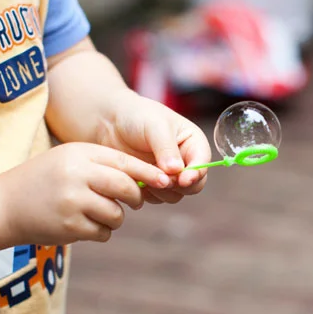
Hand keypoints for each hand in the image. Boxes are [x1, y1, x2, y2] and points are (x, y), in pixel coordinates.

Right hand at [0, 142, 170, 244]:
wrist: (3, 205)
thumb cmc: (43, 180)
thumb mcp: (70, 160)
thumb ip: (103, 165)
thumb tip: (147, 179)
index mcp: (79, 154)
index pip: (124, 162)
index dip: (149, 173)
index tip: (166, 180)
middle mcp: (77, 175)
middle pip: (127, 188)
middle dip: (136, 198)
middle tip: (133, 202)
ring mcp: (73, 202)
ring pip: (117, 214)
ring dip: (115, 217)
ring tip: (96, 213)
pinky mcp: (69, 227)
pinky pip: (104, 233)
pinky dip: (100, 232)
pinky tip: (83, 225)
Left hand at [97, 90, 211, 203]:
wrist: (109, 122)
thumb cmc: (136, 115)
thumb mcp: (154, 126)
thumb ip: (166, 148)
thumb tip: (176, 170)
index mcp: (192, 143)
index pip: (203, 163)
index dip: (196, 173)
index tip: (183, 179)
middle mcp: (185, 161)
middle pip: (194, 185)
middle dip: (179, 185)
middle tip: (162, 180)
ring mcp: (169, 175)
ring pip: (175, 195)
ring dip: (162, 191)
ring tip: (144, 177)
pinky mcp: (153, 184)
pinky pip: (157, 198)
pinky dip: (148, 193)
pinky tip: (136, 180)